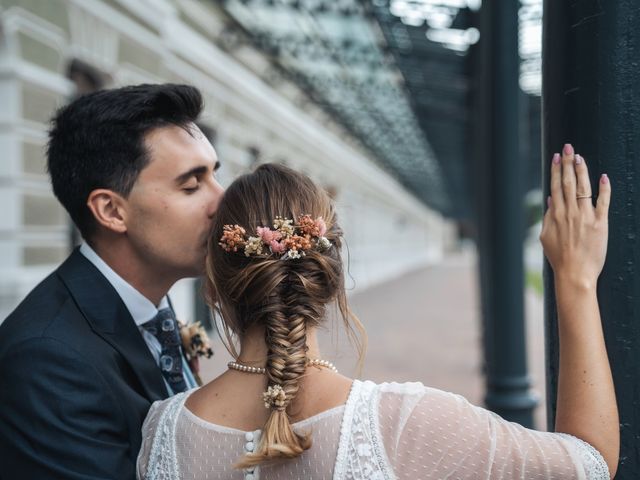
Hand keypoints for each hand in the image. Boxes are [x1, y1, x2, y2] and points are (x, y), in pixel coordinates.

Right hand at [540, 144, 610, 288]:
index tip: (557, 157)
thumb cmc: (559, 258)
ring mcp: (585, 217)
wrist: (574, 274)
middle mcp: (569, 213)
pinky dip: (604, 189)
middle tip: (568, 147)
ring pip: (583, 188)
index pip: (556, 187)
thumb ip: (548, 218)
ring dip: (582, 170)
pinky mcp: (600, 224)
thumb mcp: (546, 238)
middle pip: (568, 182)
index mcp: (555, 215)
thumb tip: (551, 200)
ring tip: (580, 156)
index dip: (557, 170)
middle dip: (568, 163)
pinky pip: (603, 202)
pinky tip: (603, 177)